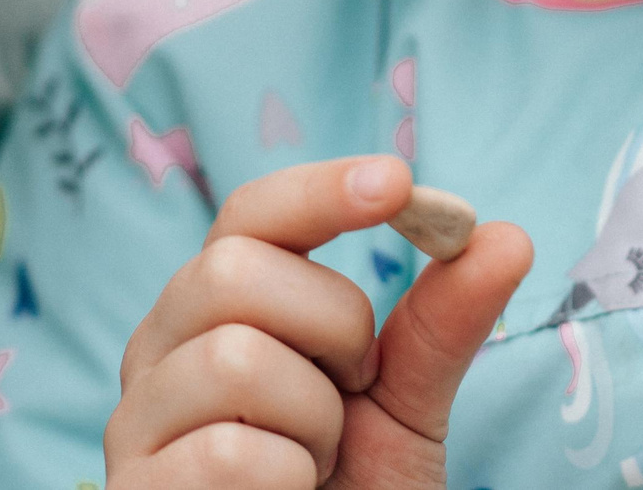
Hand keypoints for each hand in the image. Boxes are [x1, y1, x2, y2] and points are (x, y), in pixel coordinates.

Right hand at [103, 155, 532, 488]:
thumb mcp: (406, 403)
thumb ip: (443, 325)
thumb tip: (508, 238)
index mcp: (217, 305)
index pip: (252, 214)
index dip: (320, 190)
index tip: (399, 184)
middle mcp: (160, 348)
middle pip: (233, 271)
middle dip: (332, 327)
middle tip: (351, 389)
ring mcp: (134, 421)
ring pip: (234, 359)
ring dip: (313, 420)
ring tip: (313, 459)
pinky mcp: (136, 489)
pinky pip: (230, 454)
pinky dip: (287, 478)